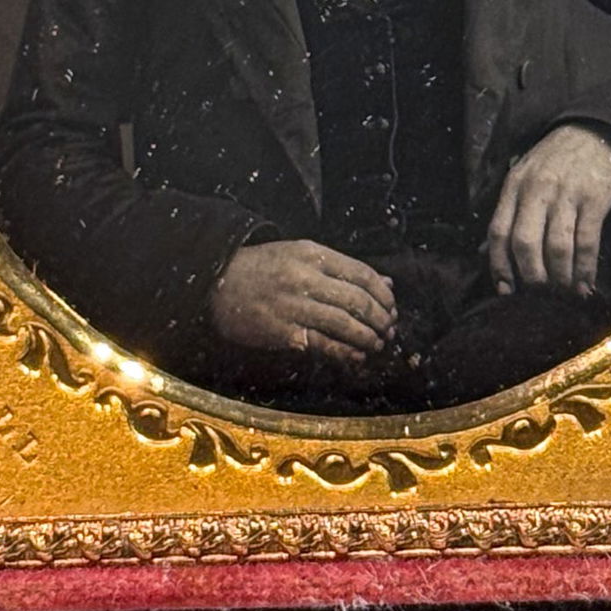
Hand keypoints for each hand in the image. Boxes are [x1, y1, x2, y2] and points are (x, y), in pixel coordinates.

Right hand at [208, 240, 397, 368]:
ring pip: (344, 325)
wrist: (218, 281)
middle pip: (357, 301)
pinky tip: (356, 357)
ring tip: (377, 344)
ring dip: (368, 338)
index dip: (383, 293)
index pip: (361, 273)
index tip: (391, 306)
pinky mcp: (284, 332)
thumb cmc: (264, 266)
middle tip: (389, 329)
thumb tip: (385, 283)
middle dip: (381, 318)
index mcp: (312, 255)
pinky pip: (323, 345)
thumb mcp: (301, 254)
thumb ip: (342, 268)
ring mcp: (294, 306)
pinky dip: (345, 353)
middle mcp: (305, 278)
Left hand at [486, 123, 610, 297]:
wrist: (594, 131)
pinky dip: (586, 269)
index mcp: (514, 186)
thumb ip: (509, 213)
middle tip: (539, 296)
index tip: (506, 291)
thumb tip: (486, 254)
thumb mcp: (524, 178)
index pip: (498, 231)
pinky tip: (586, 285)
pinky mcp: (595, 198)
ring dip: (560, 278)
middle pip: (525, 243)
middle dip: (531, 277)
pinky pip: (587, 241)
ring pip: (556, 247)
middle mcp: (536, 190)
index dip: (499, 265)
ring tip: (563, 294)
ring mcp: (566, 194)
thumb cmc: (554, 161)